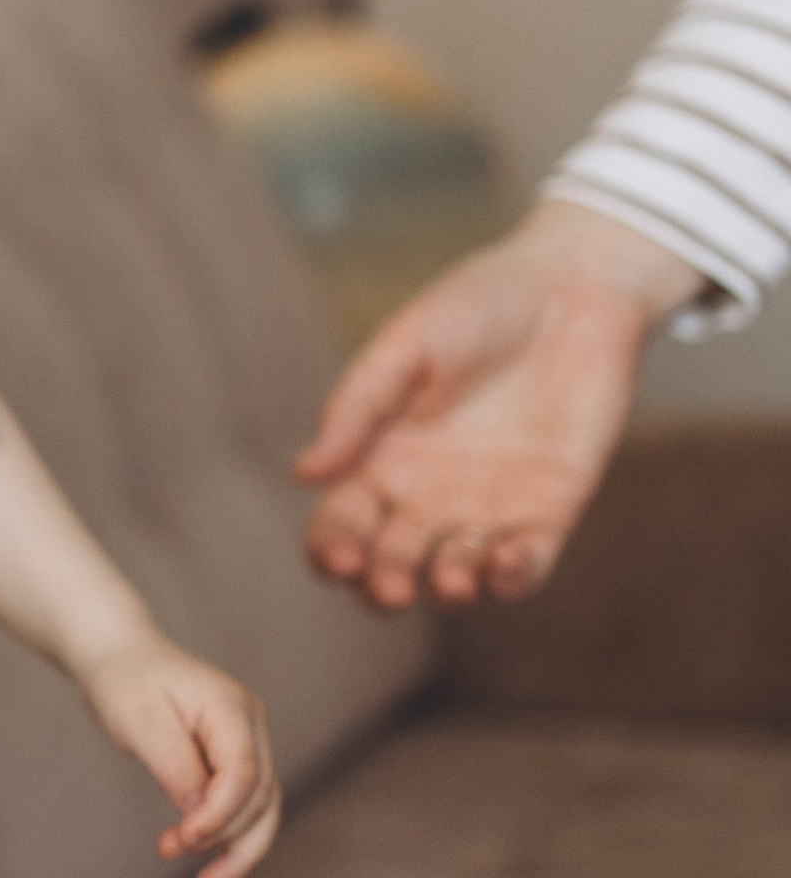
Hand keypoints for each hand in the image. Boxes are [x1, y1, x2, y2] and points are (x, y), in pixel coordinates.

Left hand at [79, 631, 279, 877]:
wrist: (121, 659)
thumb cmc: (125, 683)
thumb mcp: (140, 721)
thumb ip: (174, 765)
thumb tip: (199, 812)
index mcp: (231, 708)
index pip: (243, 773)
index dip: (218, 814)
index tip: (180, 840)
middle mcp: (250, 725)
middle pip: (260, 796)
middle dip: (222, 836)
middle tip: (167, 852)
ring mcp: (248, 742)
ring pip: (262, 809)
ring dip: (236, 851)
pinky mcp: (234, 760)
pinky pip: (244, 807)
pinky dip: (230, 840)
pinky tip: (211, 872)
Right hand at [294, 201, 699, 610]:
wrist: (573, 289)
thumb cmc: (478, 305)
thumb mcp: (406, 346)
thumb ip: (357, 407)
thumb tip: (303, 473)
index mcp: (381, 458)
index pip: (340, 524)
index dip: (331, 550)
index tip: (341, 558)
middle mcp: (427, 494)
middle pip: (389, 562)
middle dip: (383, 585)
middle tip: (392, 587)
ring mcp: (488, 507)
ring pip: (454, 574)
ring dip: (447, 588)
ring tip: (450, 580)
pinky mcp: (548, 509)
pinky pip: (527, 563)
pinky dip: (513, 576)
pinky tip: (504, 563)